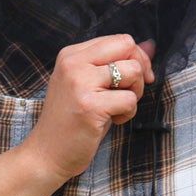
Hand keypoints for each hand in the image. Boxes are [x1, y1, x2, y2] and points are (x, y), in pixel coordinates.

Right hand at [21, 34, 154, 182]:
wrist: (45, 155)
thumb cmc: (73, 118)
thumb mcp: (92, 83)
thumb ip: (117, 61)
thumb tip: (150, 45)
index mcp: (72, 54)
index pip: (120, 40)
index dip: (136, 57)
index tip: (136, 77)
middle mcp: (74, 64)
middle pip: (128, 46)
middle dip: (140, 68)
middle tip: (131, 91)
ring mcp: (80, 83)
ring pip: (134, 71)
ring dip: (136, 92)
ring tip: (118, 107)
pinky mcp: (90, 106)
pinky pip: (130, 99)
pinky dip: (129, 113)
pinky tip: (112, 121)